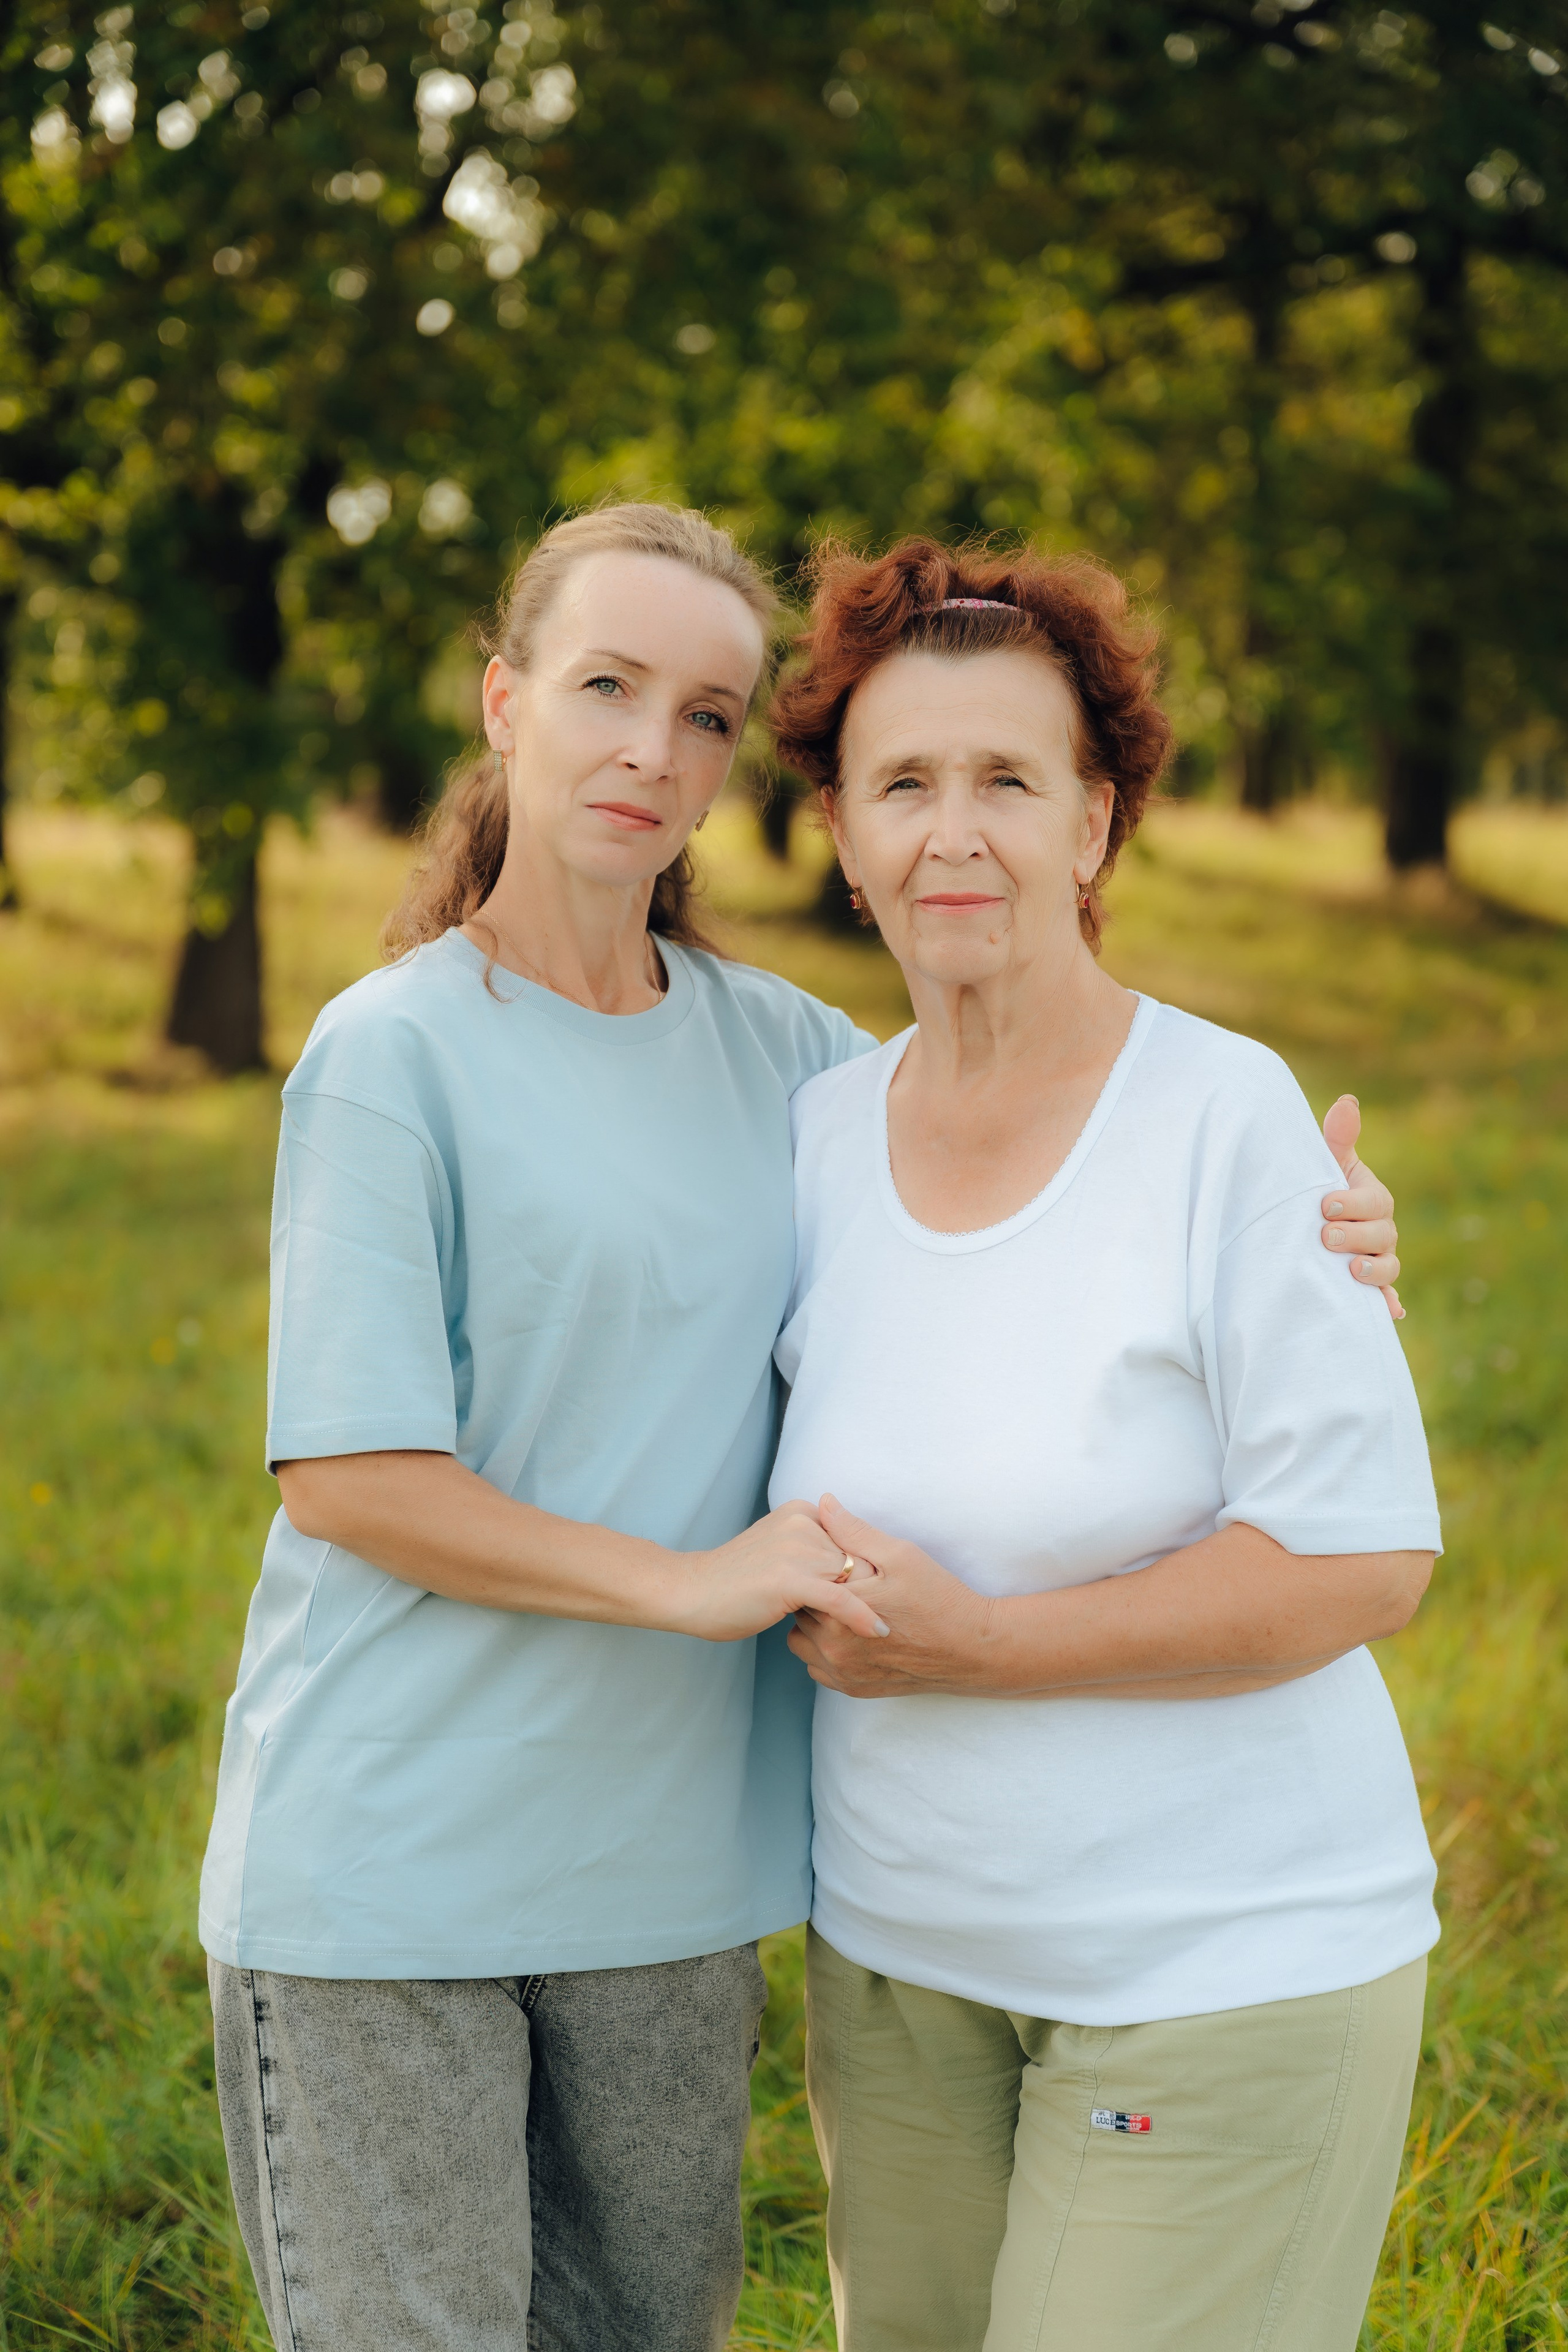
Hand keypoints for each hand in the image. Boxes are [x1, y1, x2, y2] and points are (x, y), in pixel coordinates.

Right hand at [674, 1500, 891, 1645]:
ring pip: (854, 1578)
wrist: (690, 1592)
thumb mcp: (781, 1551)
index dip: (876, 1572)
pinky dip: (863, 1617)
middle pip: (859, 1559)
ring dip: (878, 1605)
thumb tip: (854, 1562)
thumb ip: (814, 1547)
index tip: (901, 1597)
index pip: (855, 1540)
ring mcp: (796, 1549)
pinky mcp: (789, 1579)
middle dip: (883, 1589)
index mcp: (802, 1512)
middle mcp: (803, 1523)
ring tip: (904, 1630)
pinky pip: (839, 1600)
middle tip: (912, 1617)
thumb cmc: (736, 1581)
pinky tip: (880, 1633)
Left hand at [786, 1495, 992, 1696]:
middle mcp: (835, 1646)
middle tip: (841, 1584)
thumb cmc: (939, 1597)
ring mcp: (843, 1672)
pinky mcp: (853, 1689)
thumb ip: (855, 1531)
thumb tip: (824, 1503)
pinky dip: (825, 1652)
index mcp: (840, 1609)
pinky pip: (817, 1668)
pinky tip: (850, 1637)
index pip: (801, 1581)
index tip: (834, 1564)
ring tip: (842, 1611)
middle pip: (799, 1611)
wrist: (971, 1649)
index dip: (814, 1568)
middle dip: (813, 1595)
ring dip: (814, 1625)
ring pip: (802, 1642)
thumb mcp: (901, 1555)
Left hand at [1321, 1096, 1402, 1319]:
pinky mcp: (1371, 1288)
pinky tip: (1391, 1313)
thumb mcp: (1327, 1164)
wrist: (1308, 1225)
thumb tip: (1347, 1101)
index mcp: (1373, 1200)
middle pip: (1383, 1237)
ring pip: (1388, 1268)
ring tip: (1351, 1272)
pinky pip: (1386, 1299)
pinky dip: (1388, 1305)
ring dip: (1373, 1272)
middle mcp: (1381, 1231)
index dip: (1352, 1203)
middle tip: (1326, 1236)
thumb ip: (1337, 1137)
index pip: (1374, 1202)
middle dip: (1357, 1237)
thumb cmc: (1320, 1189)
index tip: (1325, 1204)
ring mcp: (1378, 1261)